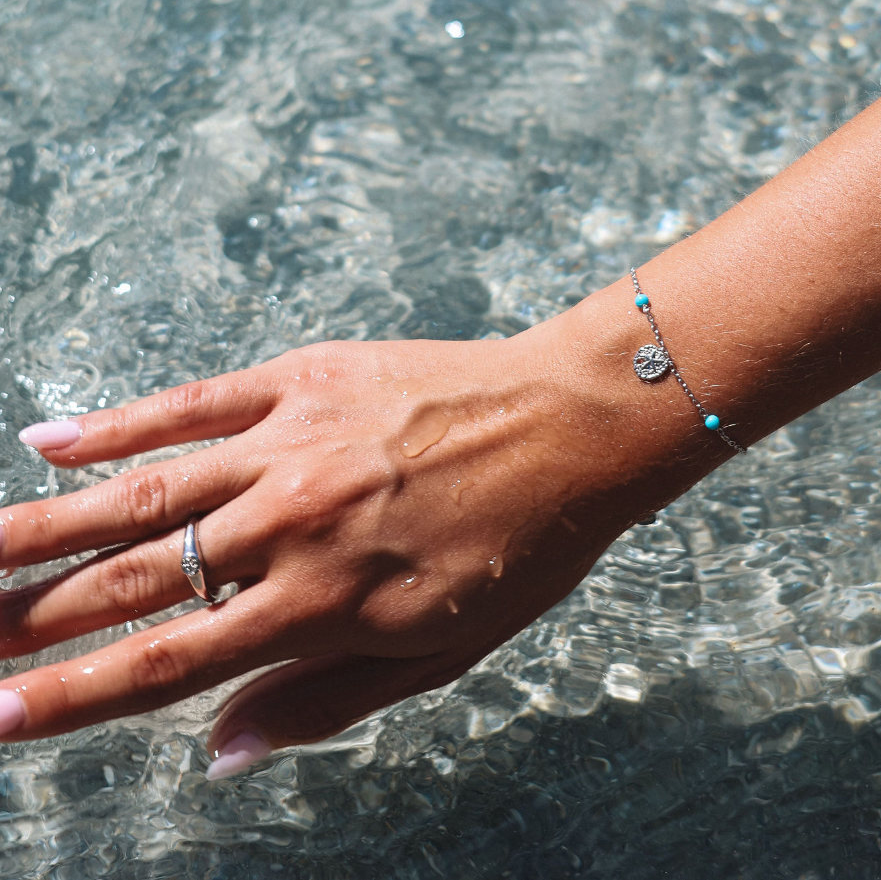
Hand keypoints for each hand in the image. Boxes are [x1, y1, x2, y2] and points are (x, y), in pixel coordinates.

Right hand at [0, 320, 648, 776]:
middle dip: (25, 616)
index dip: (67, 698)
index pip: (164, 667)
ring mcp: (290, 446)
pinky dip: (119, 423)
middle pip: (130, 583)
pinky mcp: (302, 381)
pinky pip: (192, 404)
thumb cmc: (518, 547)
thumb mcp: (440, 652)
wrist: (571, 429)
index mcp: (322, 606)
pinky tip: (49, 440)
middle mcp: (288, 528)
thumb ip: (325, 702)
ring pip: (139, 494)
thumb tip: (221, 753)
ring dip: (37, 528)